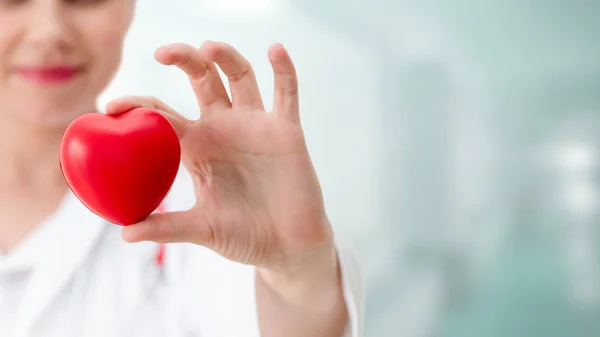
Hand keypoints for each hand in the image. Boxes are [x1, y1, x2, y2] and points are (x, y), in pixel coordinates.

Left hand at [106, 41, 337, 282]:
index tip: (111, 106)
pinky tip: (275, 49)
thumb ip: (168, 226)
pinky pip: (286, 93)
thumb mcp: (202, 228)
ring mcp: (255, 125)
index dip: (138, 105)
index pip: (163, 114)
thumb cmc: (244, 237)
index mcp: (197, 147)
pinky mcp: (286, 130)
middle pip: (202, 79)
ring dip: (226, 57)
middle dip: (184, 59)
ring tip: (209, 47)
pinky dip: (283, 69)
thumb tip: (125, 234)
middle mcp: (224, 128)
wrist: (287, 246)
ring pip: (240, 76)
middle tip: (161, 53)